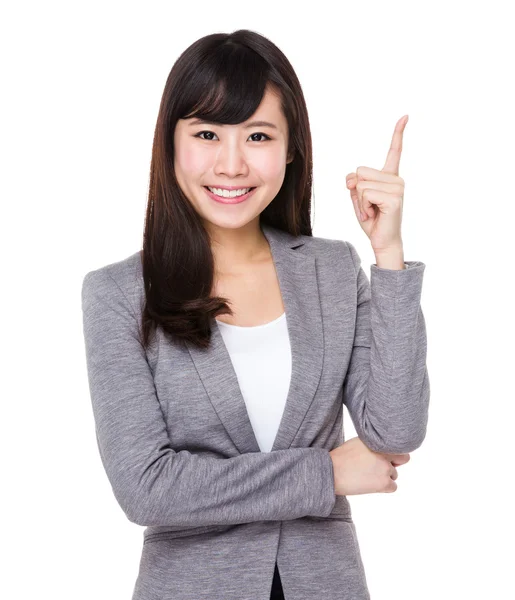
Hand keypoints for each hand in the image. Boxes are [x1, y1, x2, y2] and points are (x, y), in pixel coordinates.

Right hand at [329, 436, 409, 495]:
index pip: (398, 444)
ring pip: (394, 474)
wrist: (331, 472)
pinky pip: (392, 487)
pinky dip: (384, 487)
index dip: (393, 452)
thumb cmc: (340, 458)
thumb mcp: (357, 443)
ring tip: (367, 476)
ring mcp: (385, 468)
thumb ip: (372, 444)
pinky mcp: (384, 482)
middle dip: (395, 463)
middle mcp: (384, 452)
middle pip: (403, 459)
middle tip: (381, 468)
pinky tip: (370, 484)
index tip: (386, 456)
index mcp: (377, 440)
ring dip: (384, 476)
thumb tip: (383, 450)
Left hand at [345, 115, 407, 252]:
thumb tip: (352, 178)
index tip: (405, 116)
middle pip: (360, 171)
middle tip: (367, 206)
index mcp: (390, 176)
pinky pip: (364, 194)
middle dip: (356, 190)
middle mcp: (397, 179)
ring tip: (371, 211)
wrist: (382, 241)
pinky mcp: (393, 198)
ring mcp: (397, 188)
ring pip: (360, 184)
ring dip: (358, 201)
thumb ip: (354, 184)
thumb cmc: (372, 220)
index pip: (394, 151)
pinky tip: (373, 215)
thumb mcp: (357, 199)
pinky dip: (362, 207)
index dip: (398, 133)